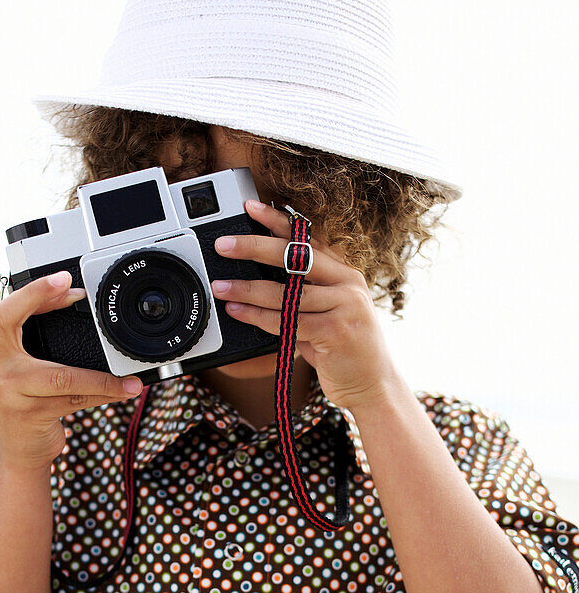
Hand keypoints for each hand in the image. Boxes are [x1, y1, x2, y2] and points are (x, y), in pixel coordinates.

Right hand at [0, 271, 143, 471]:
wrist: (19, 450)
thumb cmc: (26, 402)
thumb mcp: (23, 365)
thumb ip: (35, 335)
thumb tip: (76, 300)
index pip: (6, 308)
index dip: (35, 291)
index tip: (65, 278)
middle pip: (9, 320)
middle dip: (40, 297)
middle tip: (74, 289)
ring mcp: (7, 389)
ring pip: (61, 374)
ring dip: (101, 376)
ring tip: (127, 376)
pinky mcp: (28, 413)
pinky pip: (73, 399)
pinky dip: (102, 393)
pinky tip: (122, 390)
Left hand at [210, 200, 400, 412]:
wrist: (371, 385)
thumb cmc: (342, 350)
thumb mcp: (326, 314)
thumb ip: (302, 294)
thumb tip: (259, 277)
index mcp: (344, 274)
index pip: (308, 239)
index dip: (279, 221)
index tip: (251, 207)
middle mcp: (348, 284)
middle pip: (295, 257)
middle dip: (255, 247)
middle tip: (224, 245)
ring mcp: (345, 307)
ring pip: (287, 292)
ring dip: (248, 288)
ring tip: (221, 286)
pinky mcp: (336, 332)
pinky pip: (288, 321)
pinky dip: (258, 317)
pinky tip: (238, 311)